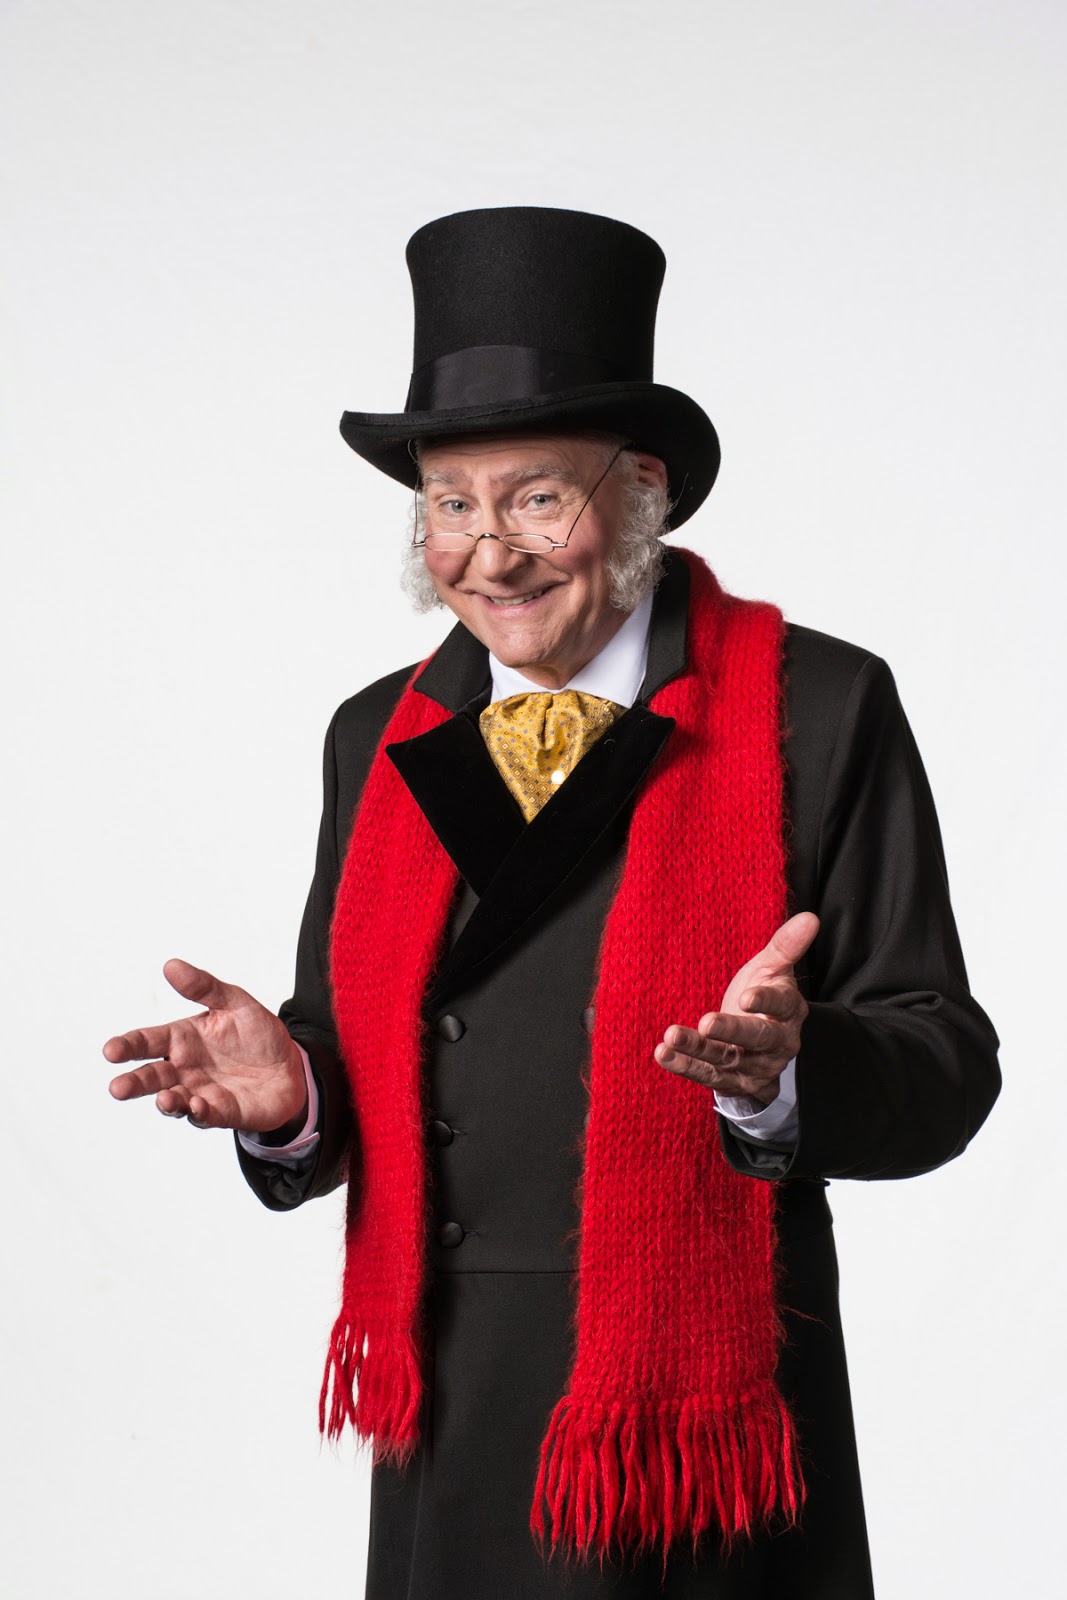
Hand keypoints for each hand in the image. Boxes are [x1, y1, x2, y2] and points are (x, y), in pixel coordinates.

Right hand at [104, 959, 307, 1133]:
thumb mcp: (235, 1003)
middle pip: (151, 1077)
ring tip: (164, 1099)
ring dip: (166, 1102)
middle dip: (133, 1083)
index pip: (147, 1042)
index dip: (127, 1046)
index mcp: (182, 1040)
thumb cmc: (256, 1034)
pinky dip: (199, 1112)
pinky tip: (197, 1105)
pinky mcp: (221, 1112)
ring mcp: (200, 1092)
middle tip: (117, 1088)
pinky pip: (205, 1115)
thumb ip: (204, 987)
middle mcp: (184, 1069)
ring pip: (174, 1101)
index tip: (111, 1050)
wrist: (290, 1066)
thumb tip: (171, 965)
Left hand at [654, 912, 818, 1105]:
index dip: (765, 1002)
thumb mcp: (773, 970)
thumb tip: (810, 917)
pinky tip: (664, 1053)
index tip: (745, 996)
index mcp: (790, 1012)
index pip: (782, 1006)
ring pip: (726, 1059)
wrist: (762, 1047)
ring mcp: (757, 1067)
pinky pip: (708, 1076)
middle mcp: (778, 1044)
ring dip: (697, 1050)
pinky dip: (685, 1066)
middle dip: (732, 1031)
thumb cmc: (764, 996)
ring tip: (670, 1037)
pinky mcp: (735, 1084)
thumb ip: (786, 946)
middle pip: (757, 1038)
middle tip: (706, 1022)